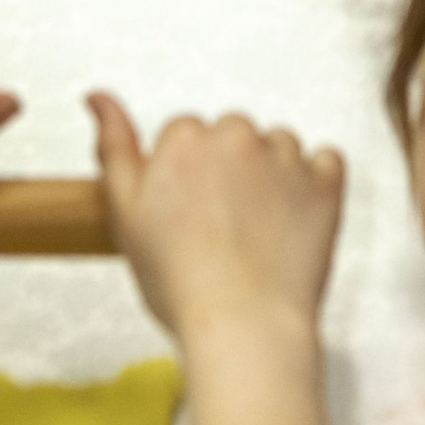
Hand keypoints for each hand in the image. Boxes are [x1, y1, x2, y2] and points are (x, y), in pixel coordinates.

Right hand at [86, 93, 345, 350]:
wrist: (243, 327)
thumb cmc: (181, 284)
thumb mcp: (125, 214)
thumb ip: (113, 147)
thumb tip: (98, 97)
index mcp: (184, 140)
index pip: (184, 133)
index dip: (184, 175)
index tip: (187, 211)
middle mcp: (236, 136)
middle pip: (231, 134)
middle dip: (227, 168)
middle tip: (221, 226)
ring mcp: (286, 157)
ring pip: (277, 145)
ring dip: (270, 173)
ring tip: (257, 230)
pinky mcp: (325, 182)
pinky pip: (325, 161)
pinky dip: (313, 184)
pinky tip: (293, 220)